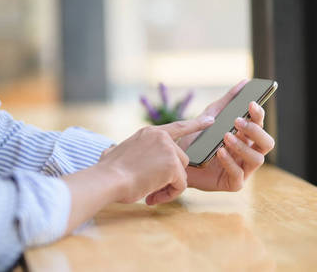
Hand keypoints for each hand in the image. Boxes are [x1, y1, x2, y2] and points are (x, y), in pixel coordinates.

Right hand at [96, 116, 213, 203]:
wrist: (107, 180)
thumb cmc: (106, 172)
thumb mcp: (113, 153)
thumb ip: (121, 151)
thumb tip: (109, 153)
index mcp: (150, 133)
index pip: (178, 126)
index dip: (196, 125)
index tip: (210, 120)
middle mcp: (162, 137)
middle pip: (181, 159)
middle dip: (170, 176)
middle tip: (150, 187)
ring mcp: (169, 149)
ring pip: (181, 173)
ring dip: (168, 186)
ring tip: (149, 191)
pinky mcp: (173, 165)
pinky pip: (181, 185)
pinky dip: (169, 194)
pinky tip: (153, 195)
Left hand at [179, 82, 274, 191]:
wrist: (176, 161)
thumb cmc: (197, 139)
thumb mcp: (210, 116)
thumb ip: (228, 101)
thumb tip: (244, 82)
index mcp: (247, 137)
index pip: (260, 125)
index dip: (258, 115)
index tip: (250, 104)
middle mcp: (249, 153)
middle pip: (267, 143)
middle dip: (255, 131)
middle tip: (238, 121)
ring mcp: (243, 169)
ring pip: (257, 159)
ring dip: (243, 146)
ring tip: (226, 136)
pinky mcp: (233, 184)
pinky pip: (238, 175)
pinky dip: (230, 162)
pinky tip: (220, 151)